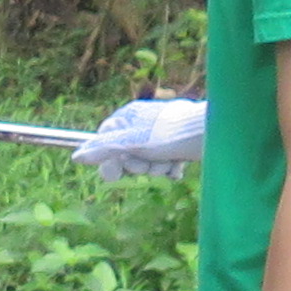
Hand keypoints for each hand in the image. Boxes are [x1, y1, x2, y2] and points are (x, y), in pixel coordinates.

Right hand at [75, 95, 206, 178]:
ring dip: (156, 168)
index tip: (117, 173)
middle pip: (126, 155)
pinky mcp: (176, 147)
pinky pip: (163, 164)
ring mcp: (160, 137)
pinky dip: (169, 169)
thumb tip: (76, 157)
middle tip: (150, 164)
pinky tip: (178, 166)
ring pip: (146, 163)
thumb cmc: (171, 134)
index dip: (111, 160)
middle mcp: (142, 125)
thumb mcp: (132, 143)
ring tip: (169, 162)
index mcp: (128, 118)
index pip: (105, 143)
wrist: (214, 133)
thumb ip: (103, 150)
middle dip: (138, 166)